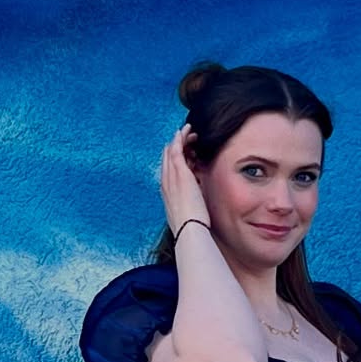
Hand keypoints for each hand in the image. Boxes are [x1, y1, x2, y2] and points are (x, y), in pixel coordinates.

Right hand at [161, 124, 210, 240]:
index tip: (185, 156)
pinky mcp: (180, 172)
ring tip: (189, 133)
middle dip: (176, 147)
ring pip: (170, 150)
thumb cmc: (190, 229)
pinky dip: (180, 138)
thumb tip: (195, 208)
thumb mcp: (186, 216)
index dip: (174, 160)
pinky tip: (186, 130)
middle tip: (187, 141)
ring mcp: (171, 176)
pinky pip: (177, 148)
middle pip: (166, 158)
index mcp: (167, 194)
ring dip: (179, 140)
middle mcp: (165, 182)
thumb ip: (188, 207)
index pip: (167, 171)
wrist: (188, 231)